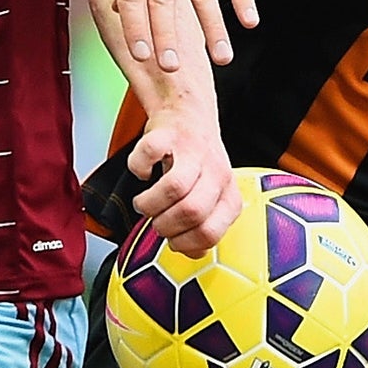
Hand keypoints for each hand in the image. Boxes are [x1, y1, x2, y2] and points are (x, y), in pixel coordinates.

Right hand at [128, 106, 239, 255]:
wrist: (189, 114)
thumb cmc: (197, 162)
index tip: (172, 240)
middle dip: (165, 225)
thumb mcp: (209, 197)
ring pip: (173, 188)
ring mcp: (193, 151)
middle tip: (156, 221)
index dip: (185, 243)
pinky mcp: (168, 133)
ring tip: (144, 203)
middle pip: (191, 211)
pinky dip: (138, 168)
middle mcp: (216, 172)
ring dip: (150, 204)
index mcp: (228, 194)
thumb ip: (203, 225)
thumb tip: (192, 253)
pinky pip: (148, 155)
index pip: (210, 233)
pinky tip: (142, 172)